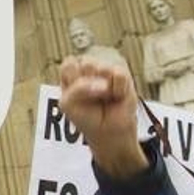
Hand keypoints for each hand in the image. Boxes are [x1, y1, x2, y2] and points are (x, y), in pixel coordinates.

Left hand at [58, 56, 145, 178]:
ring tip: (104, 97)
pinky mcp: (124, 75)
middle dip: (87, 84)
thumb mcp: (68, 103)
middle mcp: (89, 66)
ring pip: (103, 67)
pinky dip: (118, 90)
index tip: (76, 95)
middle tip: (91, 98)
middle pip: (87, 63)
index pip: (70, 63)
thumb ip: (78, 88)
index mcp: (71, 71)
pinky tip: (116, 96)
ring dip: (102, 89)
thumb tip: (104, 84)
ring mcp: (107, 69)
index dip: (72, 81)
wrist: (108, 132)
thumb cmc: (86, 116)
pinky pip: (120, 75)